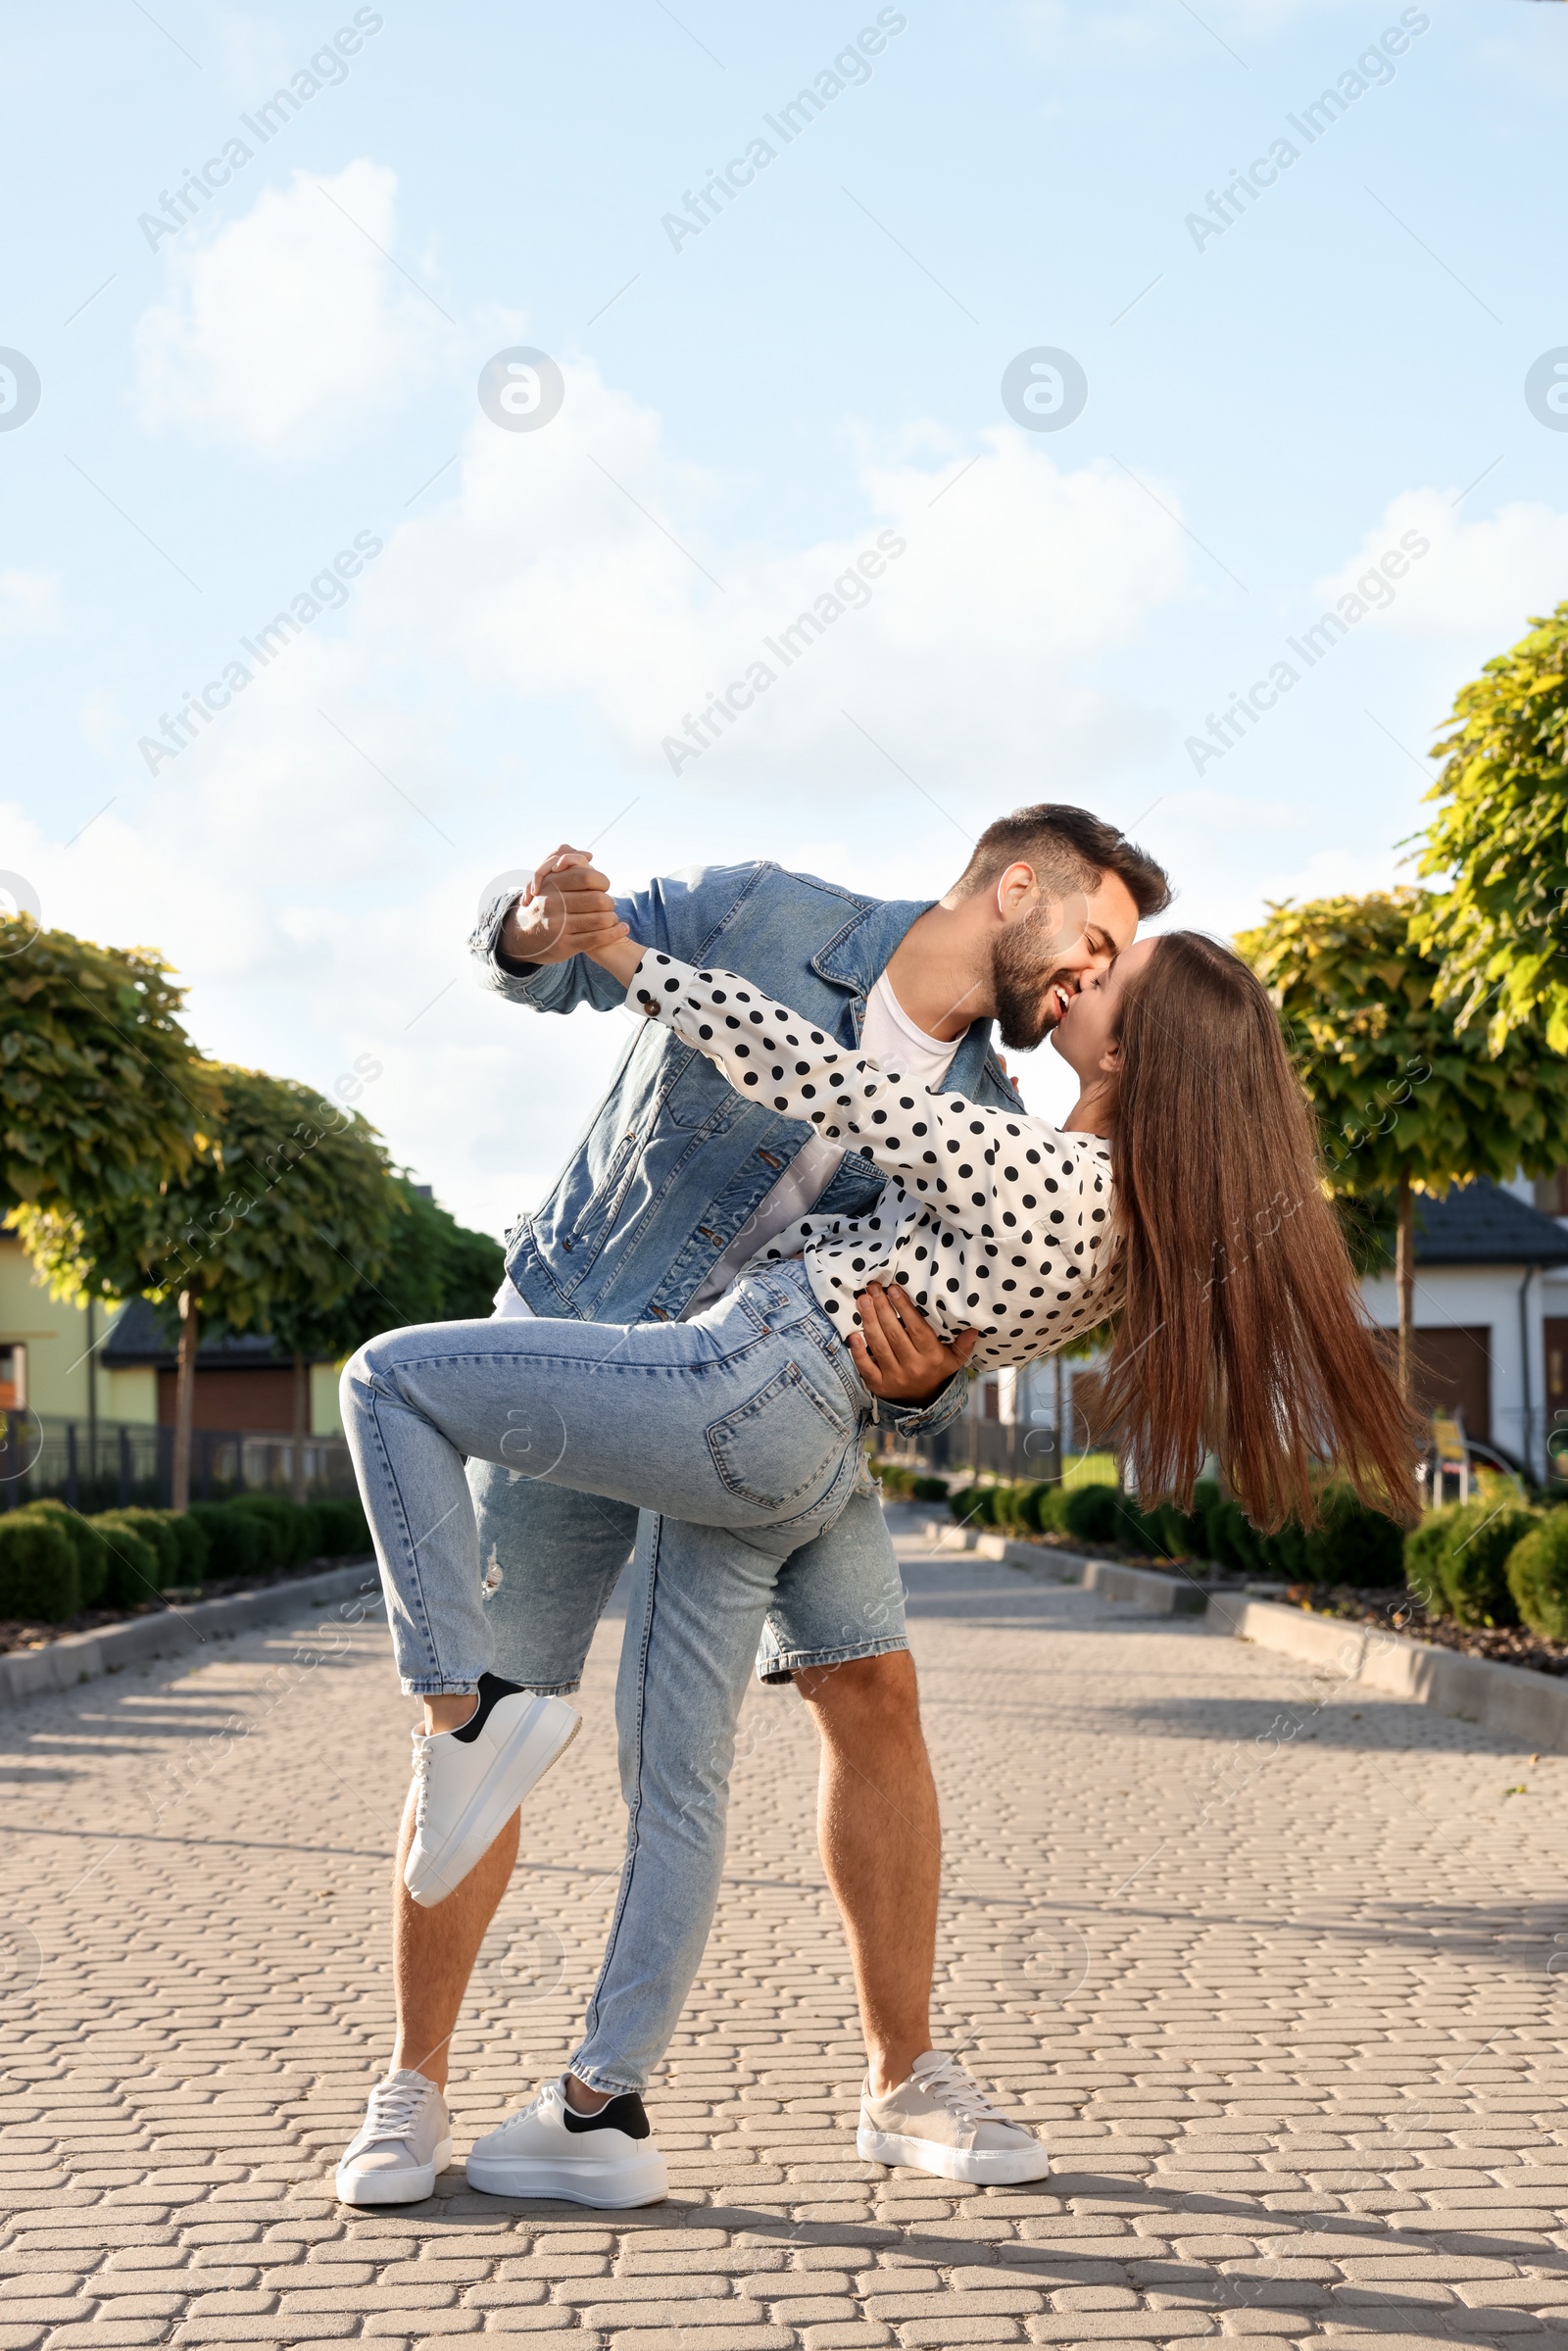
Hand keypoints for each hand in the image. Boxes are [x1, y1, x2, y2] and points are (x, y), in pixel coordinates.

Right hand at [498, 846, 627, 968]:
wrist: (522, 936)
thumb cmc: (544, 903)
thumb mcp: (548, 879)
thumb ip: (567, 861)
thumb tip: (589, 855)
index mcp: (551, 884)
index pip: (587, 877)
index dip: (602, 881)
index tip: (603, 887)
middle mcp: (553, 904)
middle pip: (598, 899)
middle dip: (609, 902)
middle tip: (608, 904)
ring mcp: (558, 926)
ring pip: (601, 919)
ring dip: (612, 918)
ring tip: (613, 918)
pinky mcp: (564, 945)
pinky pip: (597, 938)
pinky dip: (615, 933)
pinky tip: (622, 929)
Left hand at [848, 1283, 977, 1406]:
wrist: (923, 1401)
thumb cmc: (936, 1370)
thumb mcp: (954, 1359)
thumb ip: (963, 1344)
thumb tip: (974, 1328)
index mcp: (932, 1357)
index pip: (917, 1329)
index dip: (904, 1309)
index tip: (894, 1289)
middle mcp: (913, 1367)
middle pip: (894, 1334)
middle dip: (882, 1309)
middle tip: (873, 1289)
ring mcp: (895, 1377)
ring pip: (879, 1346)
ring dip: (869, 1321)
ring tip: (862, 1301)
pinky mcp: (879, 1385)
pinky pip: (866, 1367)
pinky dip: (858, 1352)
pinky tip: (853, 1335)